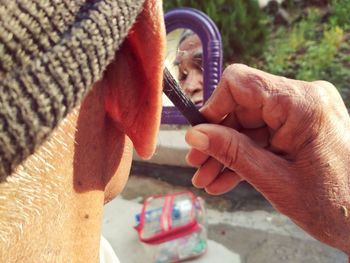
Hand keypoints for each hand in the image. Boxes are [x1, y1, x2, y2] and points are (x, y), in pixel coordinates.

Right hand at [185, 64, 349, 253]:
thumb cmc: (336, 206)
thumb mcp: (274, 180)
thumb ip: (231, 152)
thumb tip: (194, 135)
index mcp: (302, 104)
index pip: (240, 83)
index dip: (213, 107)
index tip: (199, 136)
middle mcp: (303, 99)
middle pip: (242, 106)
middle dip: (216, 139)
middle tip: (198, 167)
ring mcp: (303, 113)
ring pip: (249, 124)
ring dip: (227, 152)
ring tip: (208, 180)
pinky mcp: (301, 127)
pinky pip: (264, 136)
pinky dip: (245, 157)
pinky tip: (226, 180)